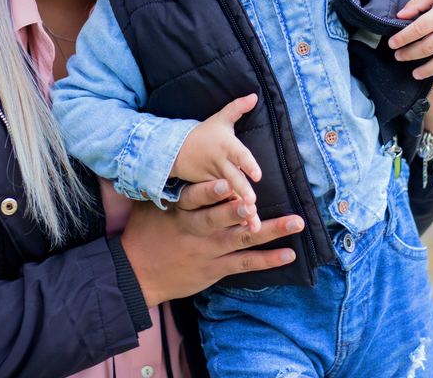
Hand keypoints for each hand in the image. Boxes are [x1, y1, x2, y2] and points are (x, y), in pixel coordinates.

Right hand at [119, 178, 303, 307]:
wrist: (138, 274)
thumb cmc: (146, 234)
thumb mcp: (150, 206)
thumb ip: (167, 186)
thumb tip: (169, 159)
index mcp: (180, 212)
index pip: (194, 198)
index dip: (209, 192)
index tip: (226, 183)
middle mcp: (196, 230)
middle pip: (218, 219)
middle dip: (236, 211)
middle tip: (252, 203)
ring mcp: (209, 251)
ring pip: (241, 239)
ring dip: (270, 230)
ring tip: (295, 221)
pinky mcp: (217, 268)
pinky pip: (245, 262)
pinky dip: (267, 260)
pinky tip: (288, 254)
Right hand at [171, 94, 262, 226]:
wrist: (173, 150)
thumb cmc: (203, 134)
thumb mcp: (219, 119)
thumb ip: (237, 108)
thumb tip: (255, 95)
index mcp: (225, 146)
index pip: (239, 154)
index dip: (248, 163)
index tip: (258, 174)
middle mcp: (219, 164)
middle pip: (233, 179)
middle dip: (243, 192)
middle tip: (253, 205)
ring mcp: (211, 180)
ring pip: (228, 197)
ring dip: (239, 211)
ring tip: (253, 226)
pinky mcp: (206, 191)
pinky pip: (219, 205)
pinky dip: (229, 217)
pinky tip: (243, 232)